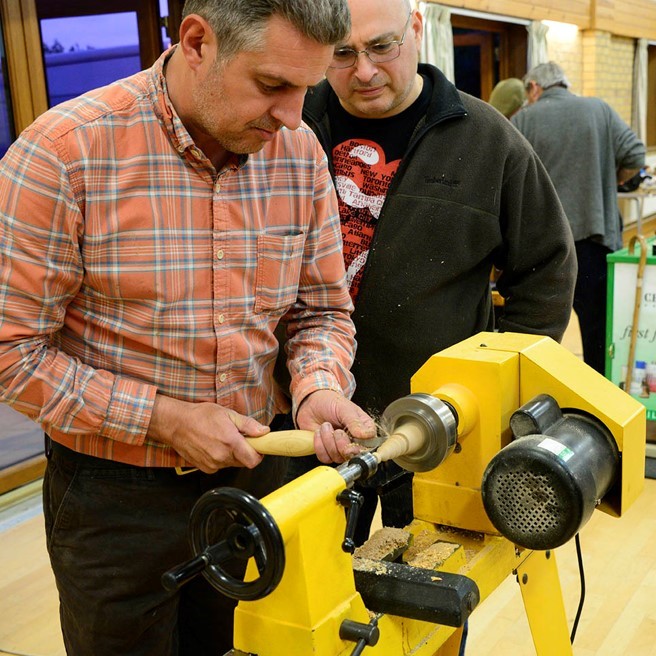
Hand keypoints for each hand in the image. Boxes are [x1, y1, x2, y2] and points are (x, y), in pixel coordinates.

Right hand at [147, 394, 268, 472]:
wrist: (176, 424)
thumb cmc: (200, 416)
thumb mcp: (228, 414)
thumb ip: (248, 425)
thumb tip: (264, 431)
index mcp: (231, 442)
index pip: (253, 460)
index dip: (258, 454)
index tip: (258, 447)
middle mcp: (222, 456)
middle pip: (243, 462)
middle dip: (244, 451)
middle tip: (238, 438)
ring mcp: (213, 464)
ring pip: (231, 464)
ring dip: (232, 454)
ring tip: (222, 439)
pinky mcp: (205, 468)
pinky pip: (220, 466)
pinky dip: (221, 458)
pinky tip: (213, 446)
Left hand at [296, 390, 376, 463]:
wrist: (312, 403)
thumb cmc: (331, 403)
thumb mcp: (344, 408)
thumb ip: (355, 422)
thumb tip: (365, 435)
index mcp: (364, 430)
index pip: (369, 445)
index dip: (360, 447)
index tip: (351, 440)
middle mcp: (354, 441)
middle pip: (353, 455)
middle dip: (341, 443)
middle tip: (336, 430)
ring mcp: (340, 448)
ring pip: (337, 457)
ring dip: (328, 441)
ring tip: (325, 426)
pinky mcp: (327, 452)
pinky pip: (325, 458)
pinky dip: (319, 445)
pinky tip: (319, 433)